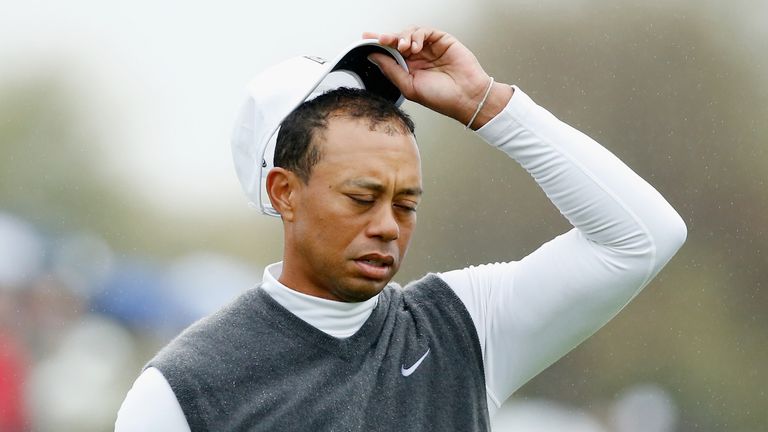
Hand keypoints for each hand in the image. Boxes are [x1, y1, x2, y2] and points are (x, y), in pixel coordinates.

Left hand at [363, 26, 512, 128]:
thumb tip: (374, 56)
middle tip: (382, 39)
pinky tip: (415, 45)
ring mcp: (430, 48)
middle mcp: (418, 58)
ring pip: (410, 33)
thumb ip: (391, 70)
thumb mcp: (409, 86)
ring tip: (403, 47)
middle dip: (388, 39)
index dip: (378, 45)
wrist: (466, 98)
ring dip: (403, 37)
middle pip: (398, 40)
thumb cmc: (441, 98)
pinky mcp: (442, 40)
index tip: (365, 38)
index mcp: (409, 69)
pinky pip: (425, 31)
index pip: (390, 53)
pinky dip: (417, 35)